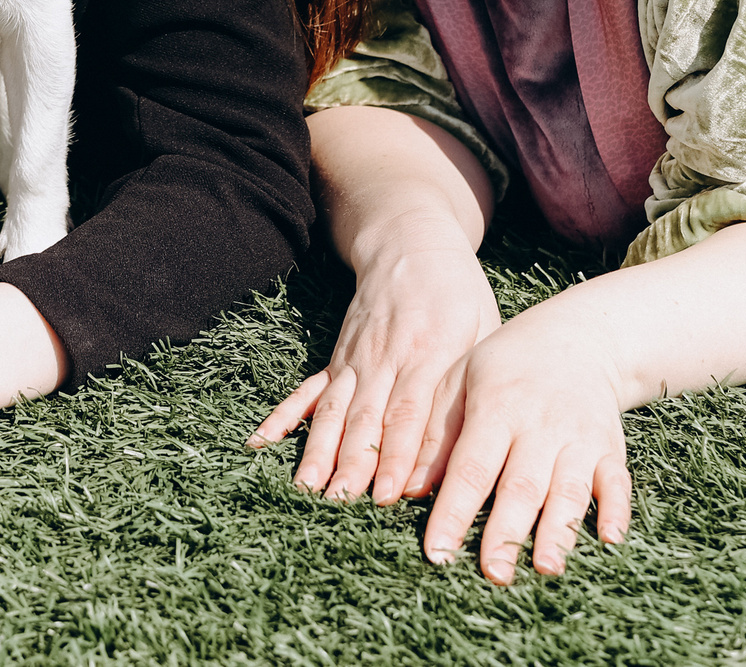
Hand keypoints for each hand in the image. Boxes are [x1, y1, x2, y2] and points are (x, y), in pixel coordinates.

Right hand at [248, 226, 501, 505]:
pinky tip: (260, 442)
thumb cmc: (458, 293)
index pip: (410, 413)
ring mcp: (356, 358)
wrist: (410, 243)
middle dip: (353, 464)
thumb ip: (476, 384)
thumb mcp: (485, 329)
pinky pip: (307, 391)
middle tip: (340, 503)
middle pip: (367, 418)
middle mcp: (386, 358)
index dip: (398, 456)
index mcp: (429, 352)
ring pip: (335, 410)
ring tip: (304, 488)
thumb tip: (478, 443)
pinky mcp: (338, 358)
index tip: (388, 495)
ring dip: (318, 450)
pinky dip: (283, 417)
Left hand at [421, 313, 630, 580]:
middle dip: (506, 532)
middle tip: (492, 573)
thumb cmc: (504, 365)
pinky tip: (610, 539)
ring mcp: (580, 439)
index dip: (454, 511)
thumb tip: (406, 488)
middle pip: (521, 486)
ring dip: (558, 531)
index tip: (438, 552)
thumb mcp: (459, 380)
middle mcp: (540, 427)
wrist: (577, 337)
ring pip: (569, 490)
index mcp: (496, 408)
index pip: (471, 468)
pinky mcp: (611, 448)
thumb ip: (433, 434)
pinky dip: (617, 511)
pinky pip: (617, 483)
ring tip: (545, 568)